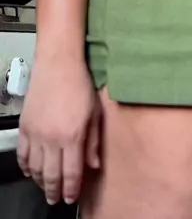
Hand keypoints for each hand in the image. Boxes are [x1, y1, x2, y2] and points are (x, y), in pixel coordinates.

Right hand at [17, 53, 99, 205]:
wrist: (58, 64)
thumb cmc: (80, 84)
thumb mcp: (95, 113)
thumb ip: (93, 141)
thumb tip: (94, 164)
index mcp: (73, 137)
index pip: (71, 173)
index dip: (71, 190)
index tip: (70, 198)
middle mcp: (52, 139)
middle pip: (51, 175)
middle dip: (53, 191)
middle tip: (55, 200)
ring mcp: (36, 134)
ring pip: (35, 168)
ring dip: (40, 181)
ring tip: (45, 187)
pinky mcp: (25, 127)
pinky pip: (23, 154)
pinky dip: (26, 166)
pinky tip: (30, 171)